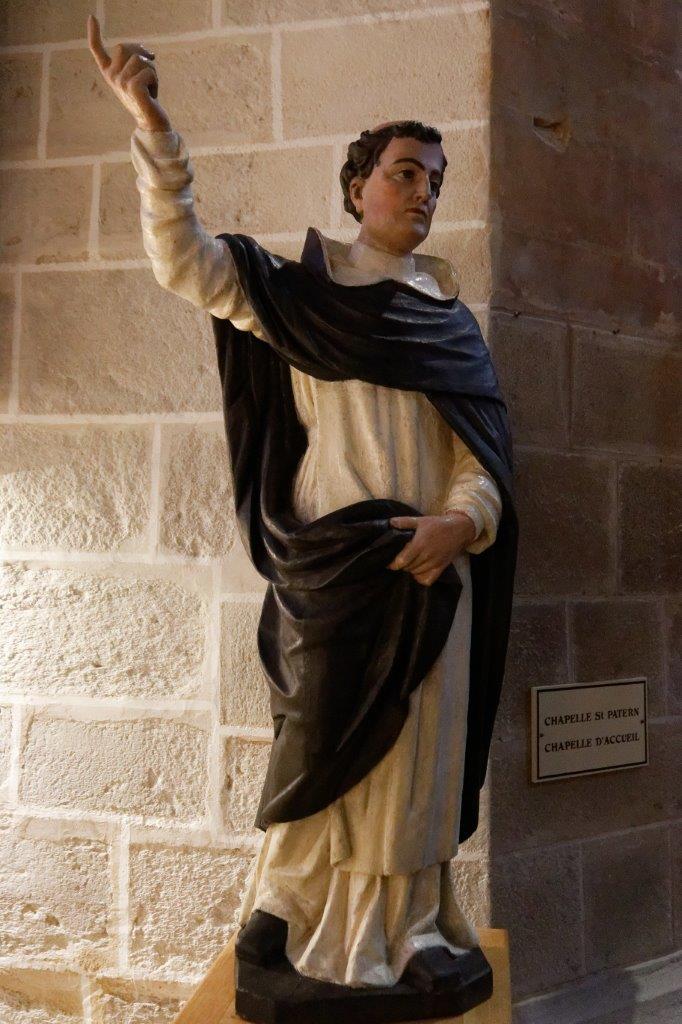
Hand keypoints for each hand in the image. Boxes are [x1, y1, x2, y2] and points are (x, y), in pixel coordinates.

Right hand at [87, 13, 170, 131]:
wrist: (151, 122)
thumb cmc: (146, 98)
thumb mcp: (137, 76)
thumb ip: (136, 60)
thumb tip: (146, 52)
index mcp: (109, 73)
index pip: (98, 51)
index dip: (94, 34)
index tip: (92, 17)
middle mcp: (112, 77)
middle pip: (125, 47)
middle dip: (141, 53)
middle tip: (148, 73)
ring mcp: (120, 82)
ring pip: (140, 59)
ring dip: (151, 70)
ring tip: (149, 87)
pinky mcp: (132, 87)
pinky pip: (149, 70)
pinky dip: (155, 80)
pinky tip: (152, 94)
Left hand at [386, 512, 476, 586]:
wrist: (459, 530)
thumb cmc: (438, 525)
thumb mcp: (420, 520)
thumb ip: (405, 522)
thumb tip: (390, 522)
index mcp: (419, 544)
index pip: (402, 561)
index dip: (393, 564)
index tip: (389, 562)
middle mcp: (427, 556)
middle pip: (408, 568)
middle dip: (402, 564)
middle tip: (401, 559)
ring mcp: (434, 563)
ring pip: (416, 573)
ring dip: (410, 569)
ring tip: (410, 562)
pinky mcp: (441, 568)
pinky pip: (427, 580)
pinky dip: (420, 578)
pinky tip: (419, 570)